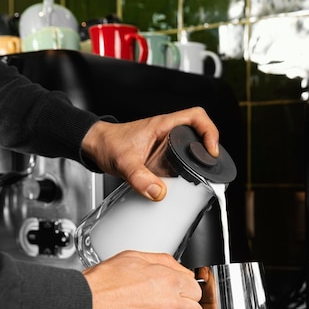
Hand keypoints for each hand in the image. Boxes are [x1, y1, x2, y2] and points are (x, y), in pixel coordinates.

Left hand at [80, 107, 219, 200]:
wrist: (96, 146)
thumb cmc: (108, 144)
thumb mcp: (123, 163)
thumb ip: (140, 178)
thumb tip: (158, 192)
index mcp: (163, 125)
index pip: (196, 117)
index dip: (210, 131)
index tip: (211, 150)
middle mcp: (168, 132)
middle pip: (200, 132)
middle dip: (209, 147)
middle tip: (211, 165)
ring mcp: (166, 143)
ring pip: (193, 145)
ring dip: (199, 158)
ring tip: (203, 173)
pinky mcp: (163, 155)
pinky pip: (182, 158)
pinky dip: (188, 168)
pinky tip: (186, 179)